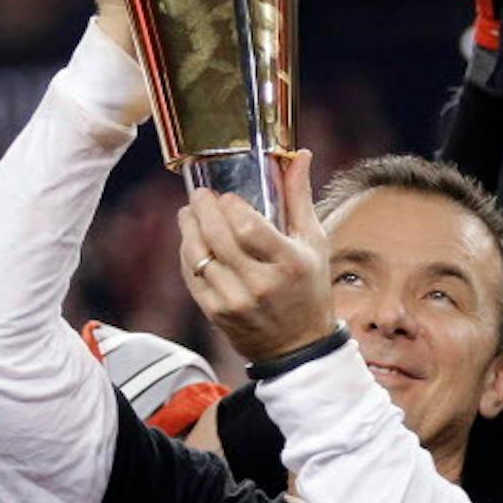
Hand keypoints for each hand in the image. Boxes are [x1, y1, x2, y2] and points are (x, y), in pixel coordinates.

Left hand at [178, 151, 333, 363]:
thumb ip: (300, 198)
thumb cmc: (309, 289)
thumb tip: (301, 156)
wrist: (298, 347)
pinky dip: (188, 254)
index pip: (249, 227)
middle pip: (218, 237)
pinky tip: (191, 241)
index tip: (227, 196)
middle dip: (203, 210)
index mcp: (289, 263)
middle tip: (199, 195)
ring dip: (189, 229)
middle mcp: (261, 283)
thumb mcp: (314, 243)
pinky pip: (193, 276)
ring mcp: (235, 300)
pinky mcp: (216, 312)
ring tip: (189, 213)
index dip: (231, 207)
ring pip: (200, 255)